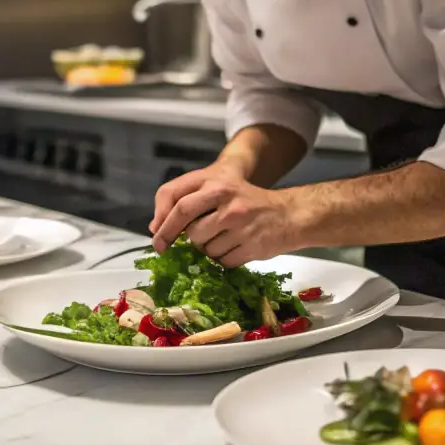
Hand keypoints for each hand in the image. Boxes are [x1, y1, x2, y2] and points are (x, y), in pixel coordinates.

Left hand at [150, 168, 303, 267]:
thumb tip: (157, 227)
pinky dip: (222, 259)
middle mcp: (228, 200)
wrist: (287, 214)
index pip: (178, 202)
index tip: (157, 237)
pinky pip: (222, 261)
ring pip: (205, 248)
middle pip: (189, 229)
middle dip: (174, 240)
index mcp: (216, 183)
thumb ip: (188, 199)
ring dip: (205, 249)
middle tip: (166, 249)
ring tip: (219, 239)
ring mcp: (240, 223)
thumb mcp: (219, 188)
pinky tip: (233, 247)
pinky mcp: (251, 244)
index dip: (162, 222)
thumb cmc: (246, 201)